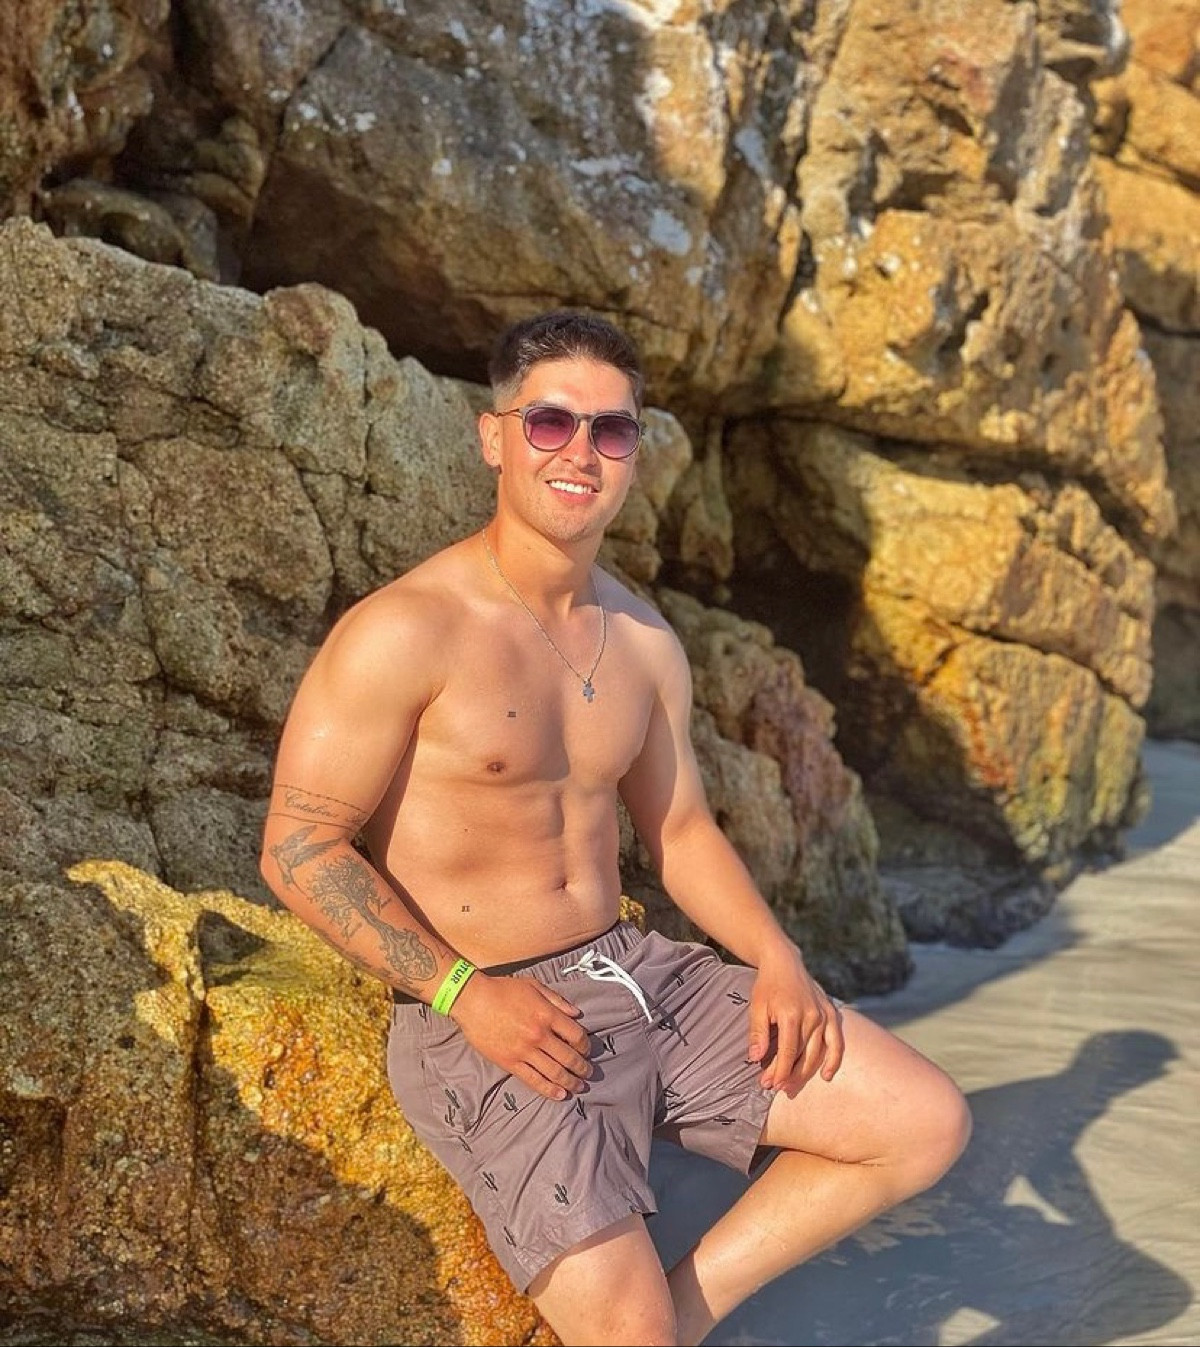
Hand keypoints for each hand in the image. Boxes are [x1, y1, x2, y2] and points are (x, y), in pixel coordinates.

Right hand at [449, 972, 592, 1100]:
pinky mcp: (510, 1063)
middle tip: (589, 1073)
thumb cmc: (503, 989)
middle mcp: (539, 1035)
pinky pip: (533, 1080)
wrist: (473, 1000)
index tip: (587, 1050)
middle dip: (582, 1067)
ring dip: (571, 1081)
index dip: (585, 1045)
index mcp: (547, 1014)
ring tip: (580, 1086)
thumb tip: (577, 1014)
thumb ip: (557, 1000)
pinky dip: (549, 1090)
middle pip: (569, 1057)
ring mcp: (524, 1051)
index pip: (576, 1035)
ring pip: (554, 1072)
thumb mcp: (534, 986)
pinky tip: (560, 1095)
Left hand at [747, 943, 844, 1091]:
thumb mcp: (756, 1007)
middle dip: (790, 1075)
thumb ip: (757, 1033)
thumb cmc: (767, 985)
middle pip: (803, 1055)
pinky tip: (826, 1075)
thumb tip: (755, 1058)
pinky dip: (834, 1060)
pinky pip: (836, 1041)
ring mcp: (824, 1015)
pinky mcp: (831, 1013)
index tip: (769, 1084)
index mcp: (791, 1014)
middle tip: (777, 1088)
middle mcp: (812, 1016)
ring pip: (818, 1052)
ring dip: (806, 1073)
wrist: (784, 962)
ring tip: (793, 1086)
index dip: (779, 1071)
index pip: (788, 1052)